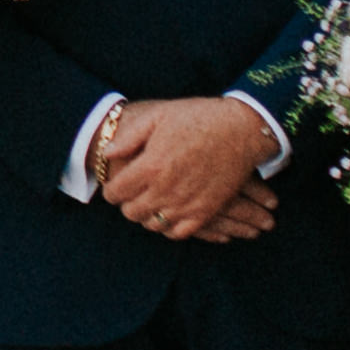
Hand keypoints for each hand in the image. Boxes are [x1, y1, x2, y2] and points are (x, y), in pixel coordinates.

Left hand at [92, 95, 273, 242]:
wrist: (241, 129)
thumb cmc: (198, 117)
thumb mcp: (158, 116)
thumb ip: (129, 137)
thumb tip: (108, 153)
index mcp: (150, 166)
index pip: (115, 193)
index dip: (111, 190)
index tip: (116, 185)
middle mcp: (165, 189)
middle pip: (131, 212)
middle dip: (127, 204)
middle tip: (132, 194)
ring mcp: (186, 203)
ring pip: (153, 225)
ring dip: (147, 215)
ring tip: (151, 202)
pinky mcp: (205, 212)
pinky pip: (179, 233)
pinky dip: (170, 227)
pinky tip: (169, 214)